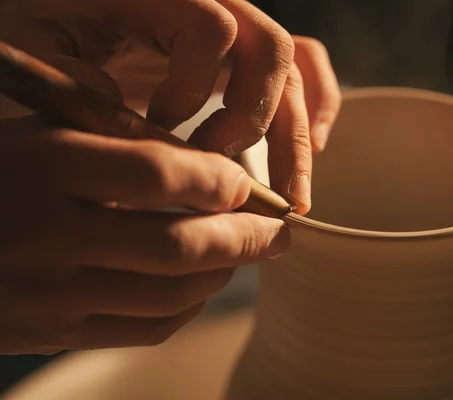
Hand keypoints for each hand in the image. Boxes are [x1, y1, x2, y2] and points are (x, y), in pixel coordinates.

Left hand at [0, 0, 341, 214]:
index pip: (213, 27)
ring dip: (296, 140)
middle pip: (271, 50)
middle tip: (229, 178)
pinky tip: (309, 153)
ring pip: (296, 72)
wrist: (57, 13)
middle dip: (256, 122)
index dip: (194, 86)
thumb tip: (134, 128)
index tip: (161, 124)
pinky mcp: (241, 58)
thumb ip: (68, 77)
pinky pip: (304, 70)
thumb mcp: (33, 42)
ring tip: (292, 200)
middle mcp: (212, 2)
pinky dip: (314, 110)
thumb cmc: (39, 22)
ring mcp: (234, 30)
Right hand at [0, 115, 288, 353]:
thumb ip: (107, 136)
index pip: (158, 172)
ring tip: (251, 255)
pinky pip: (144, 329)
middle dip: (245, 239)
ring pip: (169, 294)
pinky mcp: (54, 333)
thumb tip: (196, 153)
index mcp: (45, 167)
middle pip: (177, 245)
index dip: (218, 179)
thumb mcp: (33, 133)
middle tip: (281, 231)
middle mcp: (49, 234)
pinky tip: (207, 285)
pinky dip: (189, 308)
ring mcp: (50, 294)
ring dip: (225, 274)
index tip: (247, 181)